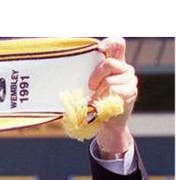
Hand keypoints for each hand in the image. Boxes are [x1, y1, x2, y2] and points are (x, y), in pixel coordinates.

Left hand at [89, 37, 136, 155]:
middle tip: (90, 87)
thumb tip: (61, 69)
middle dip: (95, 76)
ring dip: (99, 92)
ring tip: (98, 98)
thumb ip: (84, 75)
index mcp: (115, 62)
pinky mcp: (132, 92)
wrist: (106, 121)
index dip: (110, 42)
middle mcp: (125, 68)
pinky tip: (103, 104)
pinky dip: (105, 100)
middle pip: (109, 63)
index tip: (99, 49)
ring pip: (110, 81)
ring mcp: (130, 80)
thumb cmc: (93, 101)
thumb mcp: (88, 86)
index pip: (118, 44)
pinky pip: (116, 92)